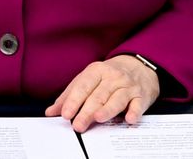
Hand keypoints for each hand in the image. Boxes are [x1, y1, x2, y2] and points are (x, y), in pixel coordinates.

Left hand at [44, 55, 159, 131]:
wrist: (139, 67)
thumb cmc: (109, 77)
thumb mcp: (88, 79)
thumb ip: (70, 95)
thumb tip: (51, 111)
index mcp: (96, 71)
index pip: (83, 86)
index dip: (74, 100)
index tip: (66, 113)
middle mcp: (113, 77)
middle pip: (98, 95)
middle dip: (87, 111)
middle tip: (78, 125)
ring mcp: (128, 86)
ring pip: (117, 99)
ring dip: (108, 109)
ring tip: (98, 118)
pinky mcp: (141, 96)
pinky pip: (138, 104)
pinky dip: (134, 111)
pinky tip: (129, 119)